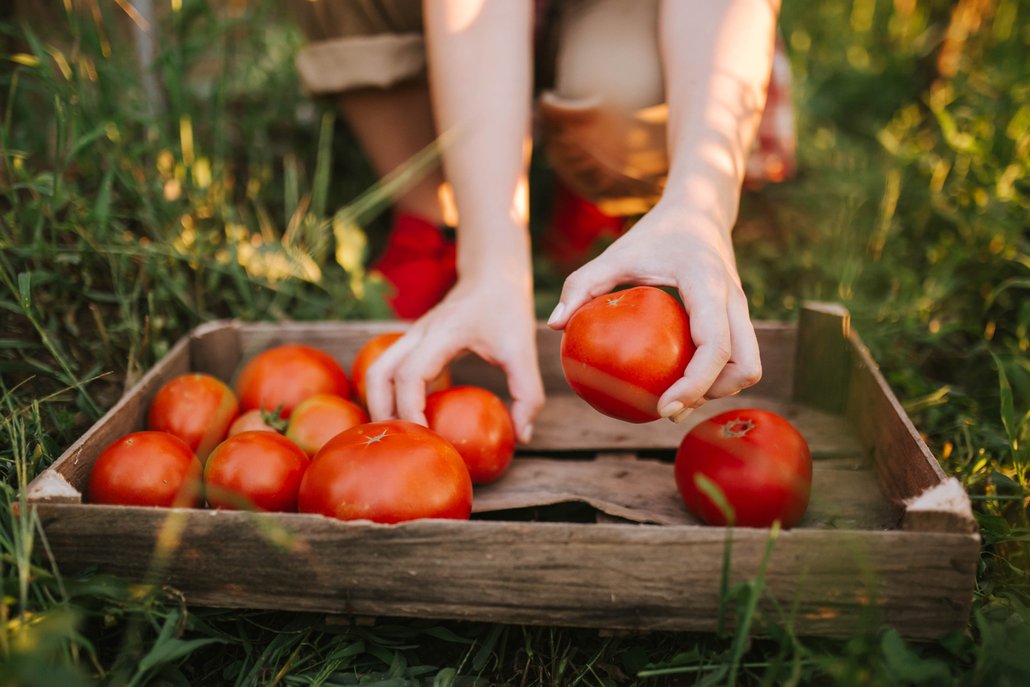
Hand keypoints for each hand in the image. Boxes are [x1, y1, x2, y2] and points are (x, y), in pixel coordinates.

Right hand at [365, 275, 543, 443]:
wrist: (493, 276)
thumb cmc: (508, 311)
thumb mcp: (523, 351)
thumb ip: (527, 393)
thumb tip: (522, 436)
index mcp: (443, 333)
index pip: (411, 374)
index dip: (411, 409)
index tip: (425, 436)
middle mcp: (420, 333)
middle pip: (379, 373)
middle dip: (382, 410)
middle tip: (400, 442)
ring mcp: (412, 336)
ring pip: (376, 370)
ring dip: (379, 403)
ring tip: (397, 433)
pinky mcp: (414, 341)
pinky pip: (389, 368)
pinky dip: (388, 393)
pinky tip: (406, 416)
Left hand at [546, 198, 760, 421]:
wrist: (700, 209)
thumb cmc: (654, 233)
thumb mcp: (617, 253)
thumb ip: (584, 283)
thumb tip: (553, 325)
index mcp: (709, 286)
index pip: (715, 346)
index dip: (695, 384)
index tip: (664, 407)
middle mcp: (734, 301)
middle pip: (745, 366)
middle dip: (712, 396)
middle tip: (670, 408)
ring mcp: (741, 311)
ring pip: (747, 366)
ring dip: (716, 389)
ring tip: (673, 398)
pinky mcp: (737, 317)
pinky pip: (735, 357)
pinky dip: (713, 376)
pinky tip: (676, 380)